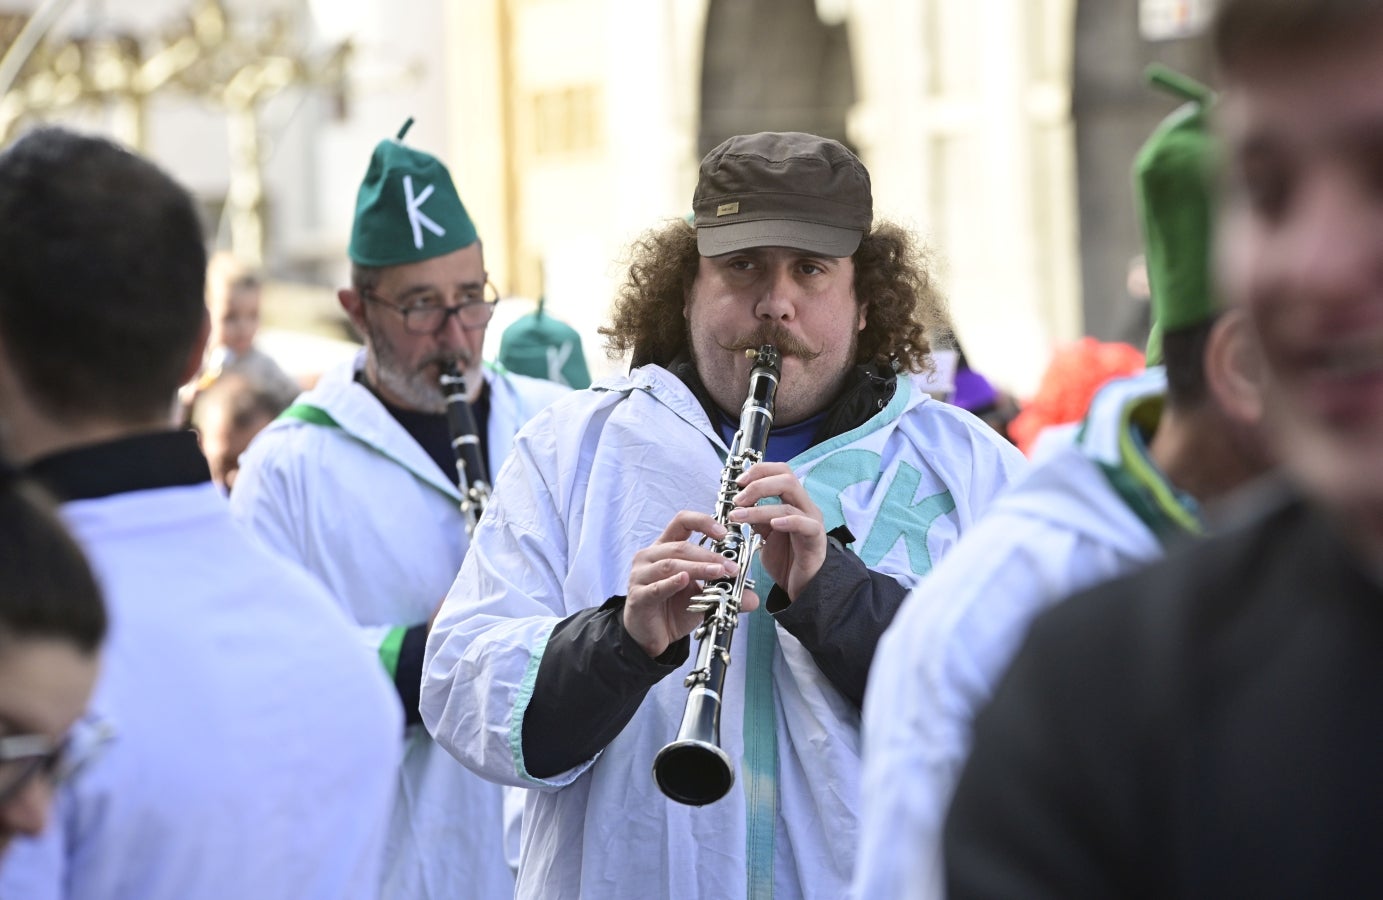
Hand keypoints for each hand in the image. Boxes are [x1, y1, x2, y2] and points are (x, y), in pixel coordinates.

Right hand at [624, 511, 760, 658]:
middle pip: (681, 546)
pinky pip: (656, 587)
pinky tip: (685, 581)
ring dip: (698, 568)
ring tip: (718, 573)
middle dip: (709, 555)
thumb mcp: (703, 596)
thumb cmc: (674, 609)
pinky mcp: (638, 596)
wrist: (652, 637)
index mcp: (665, 547)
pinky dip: (672, 583)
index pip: (682, 522)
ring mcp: (641, 575)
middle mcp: (650, 556)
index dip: (703, 522)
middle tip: (731, 567)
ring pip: (671, 564)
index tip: (724, 533)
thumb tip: (752, 599)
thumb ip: (724, 592)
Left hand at [726, 462, 825, 602]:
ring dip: (759, 508)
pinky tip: (772, 524)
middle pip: (786, 478)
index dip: (759, 471)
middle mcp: (805, 506)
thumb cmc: (786, 559)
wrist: (801, 587)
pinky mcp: (816, 539)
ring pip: (789, 503)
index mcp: (793, 501)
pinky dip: (788, 521)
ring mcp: (812, 521)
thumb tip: (737, 505)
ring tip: (739, 517)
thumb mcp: (764, 534)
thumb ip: (755, 518)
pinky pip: (806, 525)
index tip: (738, 481)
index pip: (780, 471)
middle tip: (737, 499)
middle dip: (758, 484)